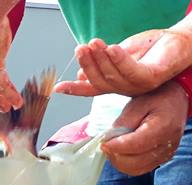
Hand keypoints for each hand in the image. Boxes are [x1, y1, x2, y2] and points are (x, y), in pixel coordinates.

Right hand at [55, 31, 191, 97]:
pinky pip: (132, 71)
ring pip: (113, 77)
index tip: (58, 88)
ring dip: (101, 59)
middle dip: (88, 65)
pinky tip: (112, 48)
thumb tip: (80, 74)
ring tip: (95, 43)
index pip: (92, 89)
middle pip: (99, 82)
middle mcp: (125, 88)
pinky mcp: (152, 78)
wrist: (179, 42)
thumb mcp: (119, 54)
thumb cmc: (150, 48)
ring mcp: (139, 86)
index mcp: (116, 84)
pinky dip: (120, 60)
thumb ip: (102, 63)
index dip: (75, 89)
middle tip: (81, 48)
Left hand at [101, 82, 187, 175]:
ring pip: (134, 168)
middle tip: (106, 144)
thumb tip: (109, 138)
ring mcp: (165, 154)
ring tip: (113, 147)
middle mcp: (167, 145)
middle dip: (115, 155)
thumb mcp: (138, 104)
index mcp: (163, 127)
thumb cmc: (156, 100)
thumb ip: (124, 121)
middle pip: (134, 162)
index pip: (136, 145)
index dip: (116, 146)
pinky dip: (125, 164)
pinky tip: (121, 152)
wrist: (174, 102)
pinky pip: (138, 169)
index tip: (103, 143)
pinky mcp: (160, 160)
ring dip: (118, 161)